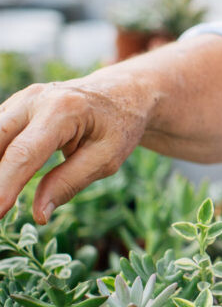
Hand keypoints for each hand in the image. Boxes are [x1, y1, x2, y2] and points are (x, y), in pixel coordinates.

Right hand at [0, 74, 150, 223]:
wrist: (124, 92)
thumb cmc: (120, 126)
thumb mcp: (107, 157)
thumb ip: (70, 182)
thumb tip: (39, 214)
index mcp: (63, 109)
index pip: (24, 153)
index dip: (4, 185)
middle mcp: (35, 99)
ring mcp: (22, 99)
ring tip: (1, 197)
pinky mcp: (15, 106)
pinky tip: (4, 179)